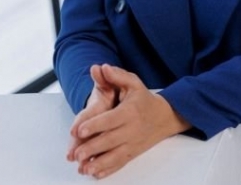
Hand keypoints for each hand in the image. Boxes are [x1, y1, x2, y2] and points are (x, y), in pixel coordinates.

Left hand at [72, 64, 190, 178]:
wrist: (164, 116)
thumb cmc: (143, 99)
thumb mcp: (133, 83)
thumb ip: (116, 76)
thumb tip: (101, 67)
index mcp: (129, 111)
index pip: (110, 120)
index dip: (94, 125)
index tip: (80, 131)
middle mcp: (131, 129)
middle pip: (110, 140)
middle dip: (92, 148)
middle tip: (76, 153)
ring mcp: (132, 143)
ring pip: (114, 156)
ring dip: (98, 163)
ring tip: (82, 168)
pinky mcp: (132, 153)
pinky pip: (119, 163)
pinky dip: (107, 170)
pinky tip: (95, 173)